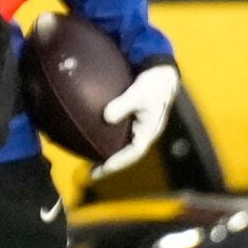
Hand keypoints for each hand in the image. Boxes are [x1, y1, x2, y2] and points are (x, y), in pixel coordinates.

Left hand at [92, 64, 179, 178]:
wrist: (161, 74)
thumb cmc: (152, 84)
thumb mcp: (139, 93)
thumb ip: (124, 103)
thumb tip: (106, 116)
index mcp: (149, 131)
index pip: (133, 153)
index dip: (118, 162)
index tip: (102, 169)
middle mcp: (144, 132)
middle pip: (126, 153)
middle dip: (109, 164)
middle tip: (91, 173)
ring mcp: (139, 127)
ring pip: (121, 144)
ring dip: (106, 152)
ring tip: (87, 159)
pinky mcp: (133, 120)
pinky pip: (117, 132)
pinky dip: (104, 136)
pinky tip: (87, 134)